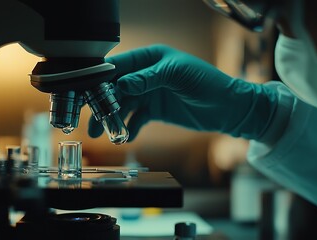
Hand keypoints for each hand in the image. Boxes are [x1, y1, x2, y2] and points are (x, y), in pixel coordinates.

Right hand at [88, 44, 277, 141]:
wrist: (228, 107)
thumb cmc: (207, 83)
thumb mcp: (177, 75)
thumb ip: (148, 78)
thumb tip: (122, 84)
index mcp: (150, 58)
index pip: (120, 66)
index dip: (103, 79)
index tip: (88, 93)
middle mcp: (147, 75)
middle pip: (116, 88)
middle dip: (103, 103)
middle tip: (92, 120)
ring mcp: (150, 93)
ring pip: (123, 105)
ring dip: (112, 118)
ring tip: (103, 132)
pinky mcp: (156, 110)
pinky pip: (137, 118)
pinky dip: (130, 127)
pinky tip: (127, 136)